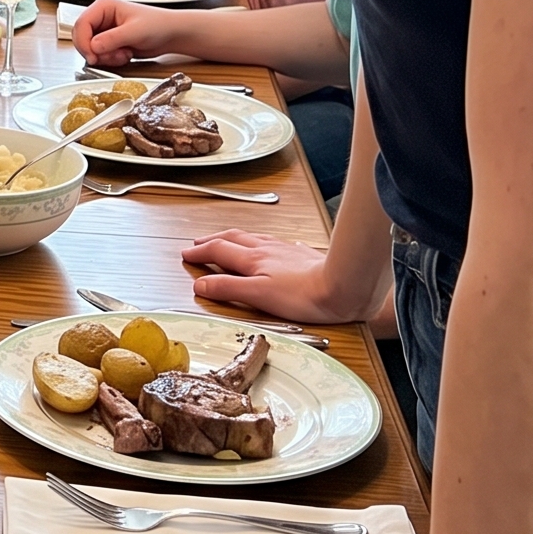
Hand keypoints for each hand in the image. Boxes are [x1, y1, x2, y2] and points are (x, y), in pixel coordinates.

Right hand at [71, 0, 178, 65]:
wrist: (171, 35)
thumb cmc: (158, 25)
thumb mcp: (135, 31)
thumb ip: (112, 39)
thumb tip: (93, 47)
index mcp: (103, 6)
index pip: (81, 24)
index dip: (83, 42)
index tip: (92, 56)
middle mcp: (101, 17)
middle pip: (81, 37)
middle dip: (94, 51)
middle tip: (108, 58)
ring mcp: (104, 31)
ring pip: (90, 49)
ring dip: (105, 57)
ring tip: (124, 54)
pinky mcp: (109, 42)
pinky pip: (99, 55)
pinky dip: (110, 60)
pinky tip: (125, 55)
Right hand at [185, 227, 364, 323]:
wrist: (345, 286)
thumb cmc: (306, 295)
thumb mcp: (258, 295)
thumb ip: (228, 288)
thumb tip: (200, 284)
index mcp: (253, 260)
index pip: (218, 251)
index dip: (200, 251)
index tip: (187, 254)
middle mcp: (267, 250)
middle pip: (233, 239)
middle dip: (213, 240)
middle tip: (199, 242)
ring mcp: (286, 251)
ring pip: (254, 238)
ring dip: (236, 238)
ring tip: (229, 239)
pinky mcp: (304, 256)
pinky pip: (279, 243)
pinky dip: (266, 243)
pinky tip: (273, 246)